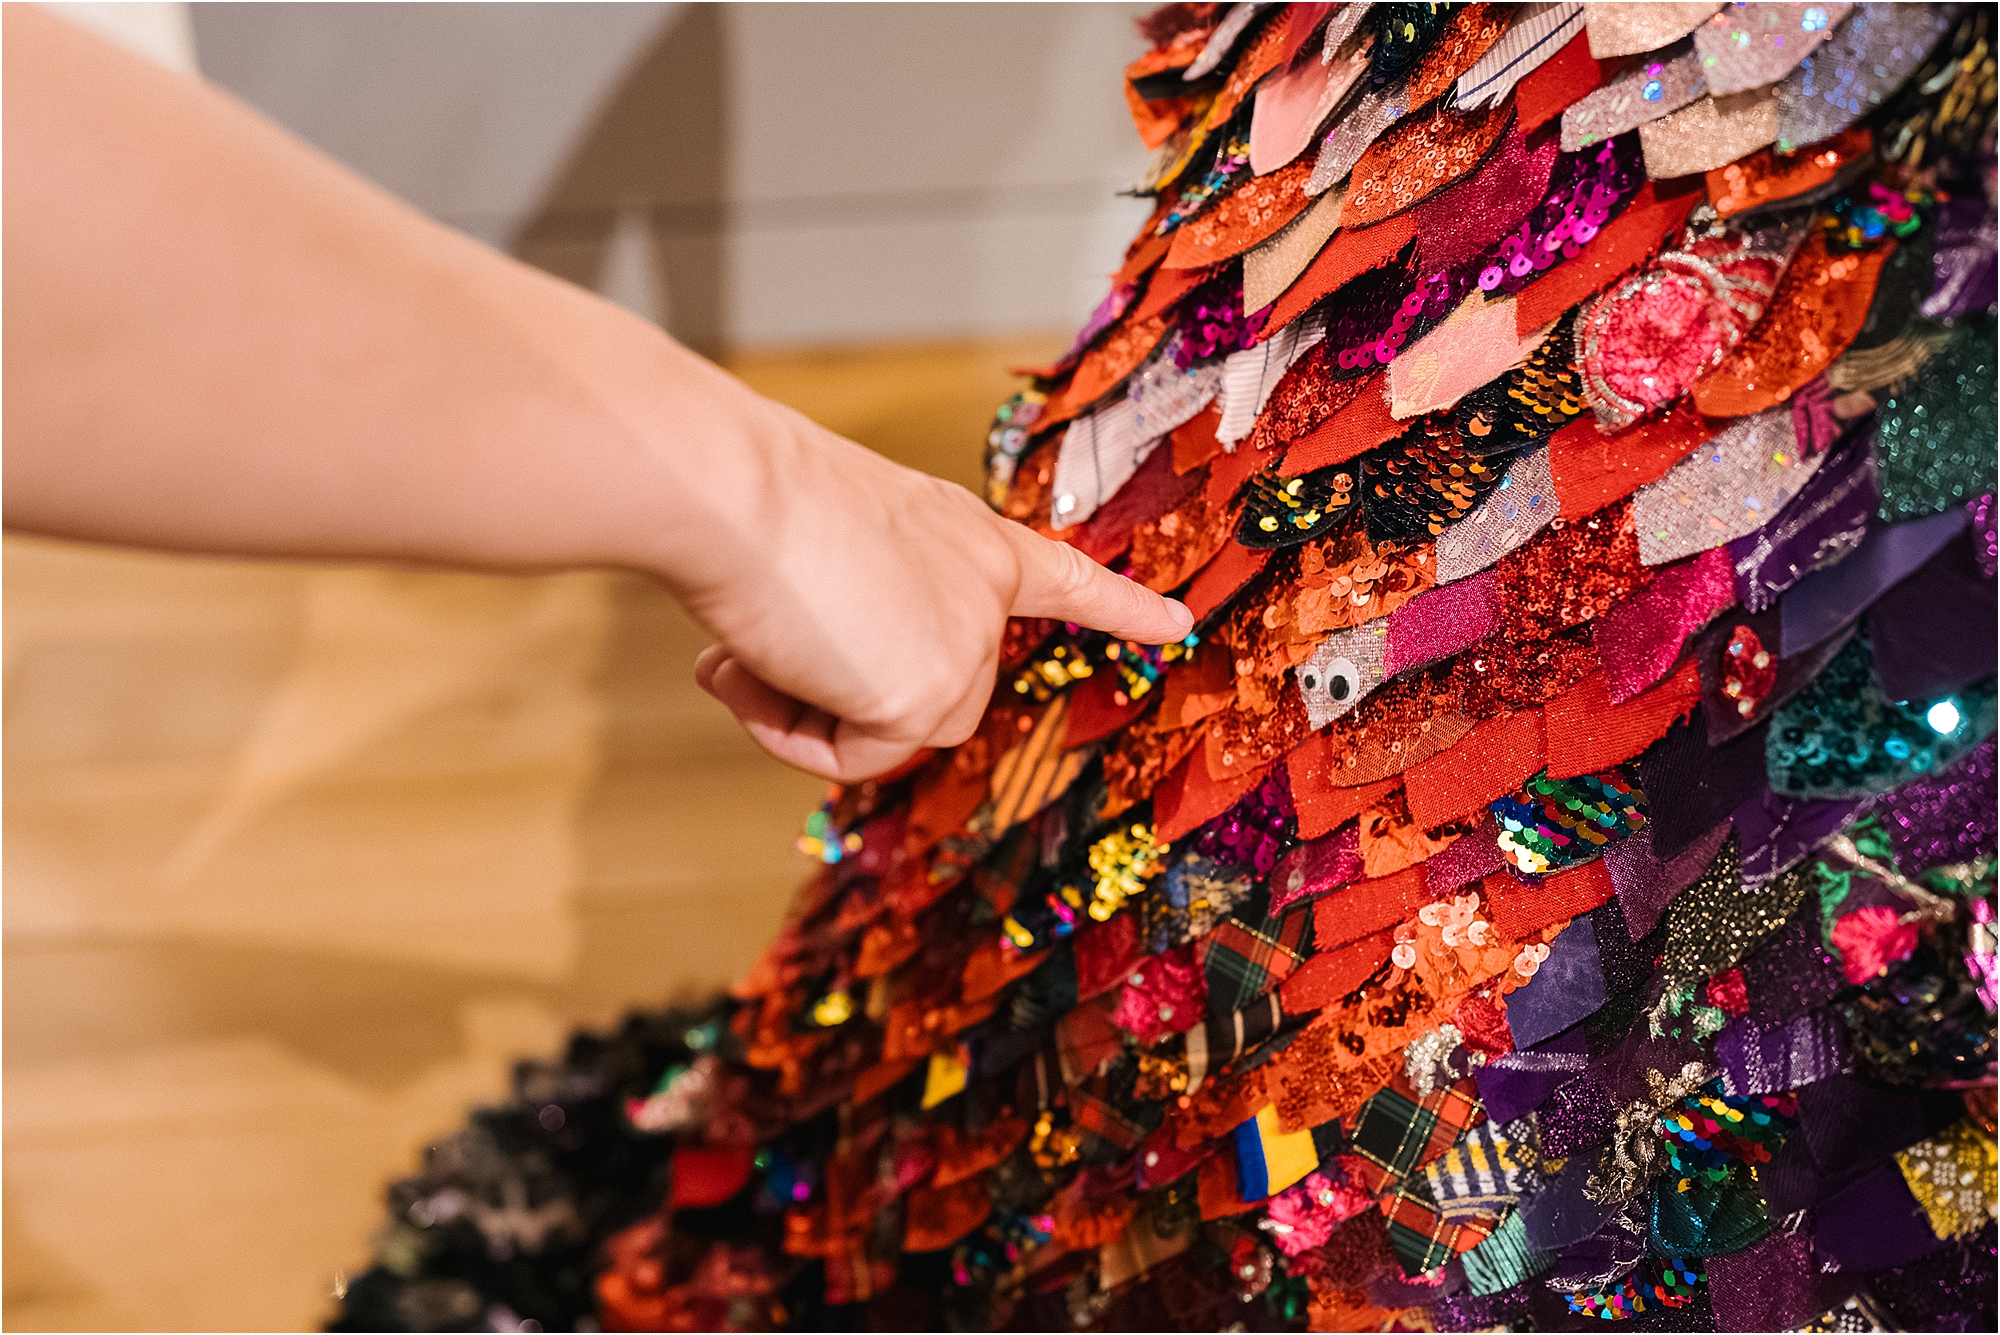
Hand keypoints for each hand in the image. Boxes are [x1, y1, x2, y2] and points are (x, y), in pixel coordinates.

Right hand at [684, 400, 1190, 781]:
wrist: (735, 494)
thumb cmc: (756, 500)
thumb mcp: (835, 544)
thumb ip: (859, 605)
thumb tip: (809, 671)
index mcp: (968, 537)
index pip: (1061, 578)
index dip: (1117, 606)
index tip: (1177, 624)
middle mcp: (984, 590)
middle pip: (924, 693)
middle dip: (829, 689)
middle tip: (754, 644)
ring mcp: (966, 647)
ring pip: (881, 734)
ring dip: (796, 708)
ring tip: (749, 644)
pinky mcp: (927, 700)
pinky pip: (849, 759)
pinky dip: (787, 733)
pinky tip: (751, 668)